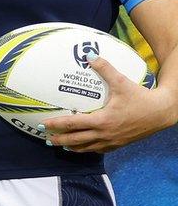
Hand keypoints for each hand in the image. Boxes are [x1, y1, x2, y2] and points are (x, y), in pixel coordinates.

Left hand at [44, 56, 177, 152]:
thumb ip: (104, 68)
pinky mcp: (119, 144)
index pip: (73, 124)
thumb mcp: (121, 82)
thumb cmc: (140, 97)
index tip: (43, 124)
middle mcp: (105, 134)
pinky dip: (87, 149)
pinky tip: (81, 147)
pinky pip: (99, 149)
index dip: (57, 125)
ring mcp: (112, 141)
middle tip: (45, 138)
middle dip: (59, 139)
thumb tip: (89, 55)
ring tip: (59, 145)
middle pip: (75, 140)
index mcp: (102, 120)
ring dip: (71, 147)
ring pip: (86, 148)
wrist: (162, 112)